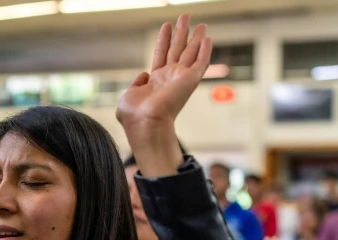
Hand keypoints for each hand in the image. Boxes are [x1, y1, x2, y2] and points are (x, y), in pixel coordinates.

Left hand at [117, 14, 211, 171]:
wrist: (144, 123)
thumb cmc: (133, 115)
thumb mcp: (129, 95)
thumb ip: (136, 84)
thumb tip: (144, 76)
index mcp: (155, 82)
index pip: (161, 55)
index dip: (163, 39)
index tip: (166, 25)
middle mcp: (169, 79)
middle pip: (177, 50)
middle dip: (181, 33)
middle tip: (185, 17)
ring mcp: (180, 79)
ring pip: (190, 53)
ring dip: (196, 38)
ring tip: (201, 23)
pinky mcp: (190, 80)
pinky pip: (201, 63)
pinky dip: (205, 51)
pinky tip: (208, 39)